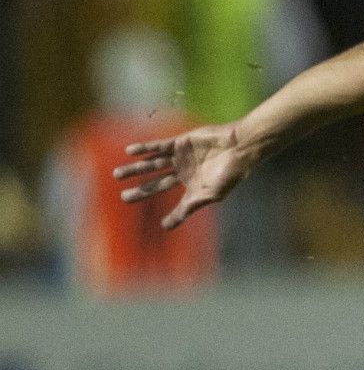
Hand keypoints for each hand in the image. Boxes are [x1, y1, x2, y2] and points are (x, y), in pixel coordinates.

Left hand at [113, 123, 257, 229]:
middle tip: (123, 197)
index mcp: (191, 184)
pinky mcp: (180, 142)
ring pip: (153, 163)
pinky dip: (144, 148)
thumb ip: (186, 209)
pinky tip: (129, 151)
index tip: (138, 208)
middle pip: (156, 181)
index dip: (153, 200)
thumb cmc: (229, 174)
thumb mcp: (208, 196)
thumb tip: (166, 227)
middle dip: (140, 188)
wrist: (240, 148)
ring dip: (136, 169)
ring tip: (117, 175)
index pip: (169, 195)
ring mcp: (181, 156)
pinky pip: (158, 145)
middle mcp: (183, 170)